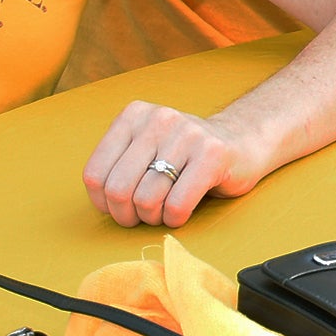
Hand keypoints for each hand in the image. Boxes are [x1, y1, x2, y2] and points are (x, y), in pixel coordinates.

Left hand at [82, 97, 264, 226]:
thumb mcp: (144, 148)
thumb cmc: (186, 156)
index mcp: (133, 116)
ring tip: (164, 212)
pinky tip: (182, 212)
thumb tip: (103, 202)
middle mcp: (158, 119)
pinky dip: (175, 219)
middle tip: (142, 217)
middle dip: (127, 215)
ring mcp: (187, 134)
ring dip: (153, 218)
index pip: (94, 174)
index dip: (103, 203)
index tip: (120, 208)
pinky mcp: (213, 154)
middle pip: (118, 189)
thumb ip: (118, 166)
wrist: (241, 142)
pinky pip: (177, 205)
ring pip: (146, 200)